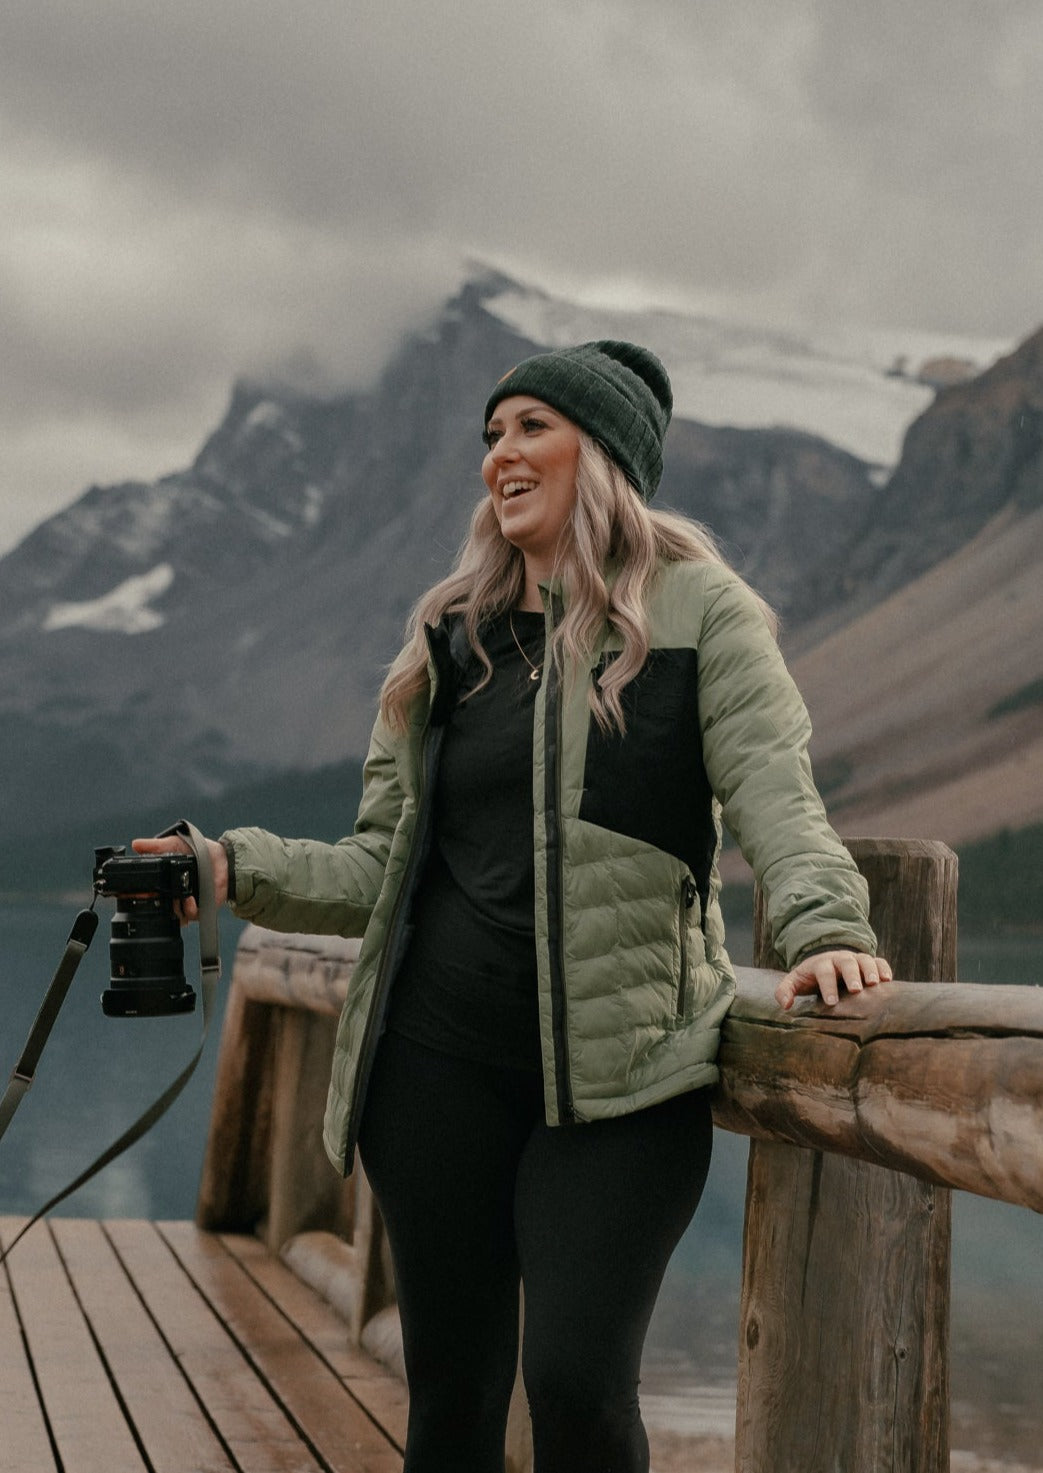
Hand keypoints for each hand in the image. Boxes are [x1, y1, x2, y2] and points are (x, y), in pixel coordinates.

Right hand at [131, 834, 228, 922]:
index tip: (136, 892)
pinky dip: (188, 909)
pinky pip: (190, 915)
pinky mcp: (200, 909)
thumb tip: (136, 845)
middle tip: (152, 896)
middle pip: (157, 907)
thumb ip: (156, 846)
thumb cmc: (198, 850)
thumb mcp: (174, 844)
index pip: (148, 892)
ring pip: (172, 915)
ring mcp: (185, 904)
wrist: (223, 858)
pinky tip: (189, 899)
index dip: (140, 894)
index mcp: (164, 881)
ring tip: (176, 898)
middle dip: (153, 904)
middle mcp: (173, 895)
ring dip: (172, 909)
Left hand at [775, 950, 891, 1010]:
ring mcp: (855, 959)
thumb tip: (785, 1005)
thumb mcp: (795, 981)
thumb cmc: (810, 977)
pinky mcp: (868, 962)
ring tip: (874, 984)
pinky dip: (883, 968)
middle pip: (846, 962)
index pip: (824, 972)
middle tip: (856, 989)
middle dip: (851, 975)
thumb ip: (785, 991)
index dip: (827, 985)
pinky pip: (878, 961)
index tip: (832, 1002)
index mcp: (821, 964)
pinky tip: (888, 980)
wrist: (825, 961)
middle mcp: (839, 959)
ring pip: (864, 959)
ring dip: (870, 970)